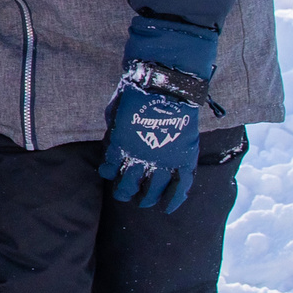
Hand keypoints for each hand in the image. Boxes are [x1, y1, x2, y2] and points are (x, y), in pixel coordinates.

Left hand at [98, 15, 217, 212]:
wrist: (165, 84)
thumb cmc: (137, 92)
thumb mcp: (115, 110)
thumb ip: (114, 128)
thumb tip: (114, 139)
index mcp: (120, 147)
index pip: (110, 170)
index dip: (108, 173)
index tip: (109, 173)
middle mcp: (140, 158)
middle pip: (128, 186)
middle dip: (124, 192)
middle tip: (125, 195)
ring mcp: (163, 161)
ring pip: (153, 190)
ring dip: (147, 199)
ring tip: (145, 203)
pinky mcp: (184, 158)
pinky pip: (181, 186)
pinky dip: (175, 200)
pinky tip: (169, 208)